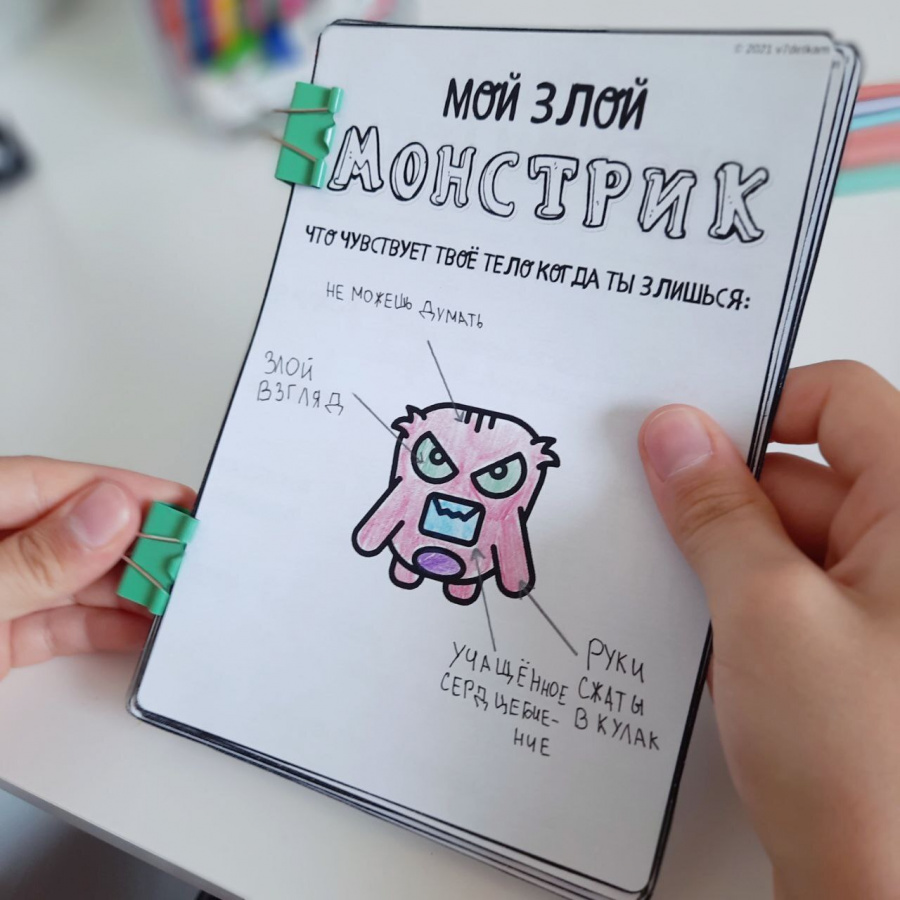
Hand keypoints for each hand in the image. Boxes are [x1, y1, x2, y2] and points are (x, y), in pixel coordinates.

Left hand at [0, 457, 193, 679]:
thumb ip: (36, 558)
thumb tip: (110, 512)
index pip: (61, 486)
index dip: (130, 494)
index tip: (186, 509)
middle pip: (78, 534)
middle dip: (139, 550)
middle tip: (193, 564)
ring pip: (77, 582)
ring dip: (130, 593)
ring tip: (178, 602)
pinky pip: (63, 625)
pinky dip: (104, 629)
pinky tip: (142, 629)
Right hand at [638, 361, 899, 899]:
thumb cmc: (868, 770)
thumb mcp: (765, 611)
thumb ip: (715, 511)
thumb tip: (674, 435)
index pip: (840, 400)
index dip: (761, 405)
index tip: (687, 437)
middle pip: (804, 473)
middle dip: (725, 497)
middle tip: (654, 518)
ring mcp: (888, 605)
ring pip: (788, 537)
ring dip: (725, 556)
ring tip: (681, 593)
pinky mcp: (859, 649)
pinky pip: (789, 591)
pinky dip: (741, 599)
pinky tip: (706, 636)